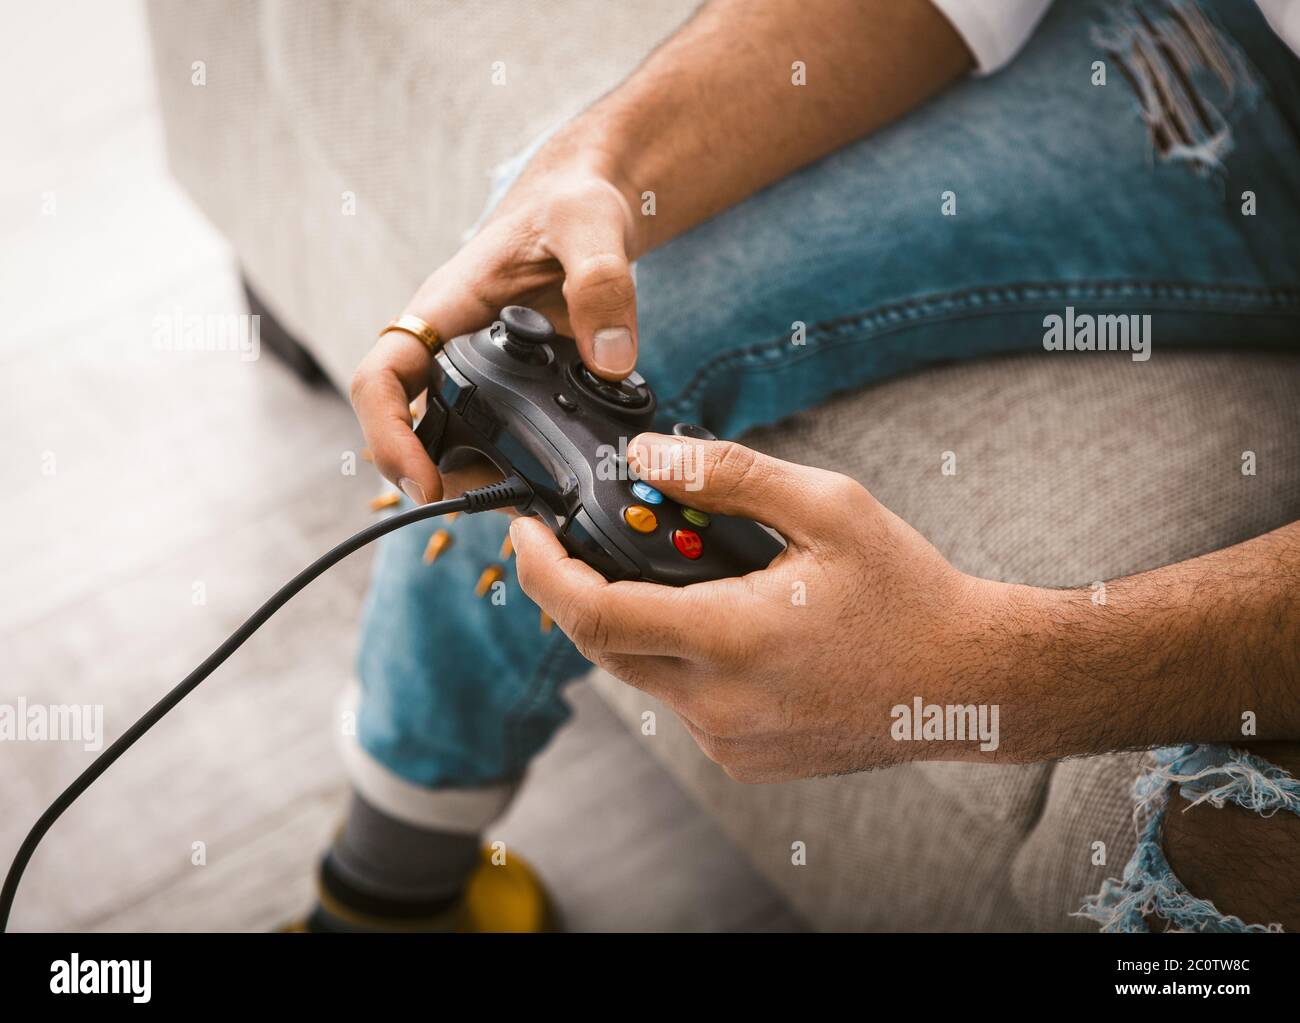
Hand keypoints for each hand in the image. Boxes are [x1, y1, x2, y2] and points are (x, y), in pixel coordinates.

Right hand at [349, 150, 640, 503]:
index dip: (387, 437)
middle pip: (416, 430)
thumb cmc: (573, 203)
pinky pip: (503, 438)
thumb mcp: (591, 226)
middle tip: (508, 506)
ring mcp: (481, 373)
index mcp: (446, 310)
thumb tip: (610, 361)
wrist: (590, 207)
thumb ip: (601, 283)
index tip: (421, 482)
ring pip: (459, 444)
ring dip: (490, 479)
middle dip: (447, 478)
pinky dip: (527, 466)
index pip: (382, 379)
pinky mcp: (515, 388)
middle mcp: (451, 349)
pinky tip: (565, 482)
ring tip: (544, 503)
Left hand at [510, 433, 1000, 781]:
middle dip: (581, 589)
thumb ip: (727, 475)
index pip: (595, 614)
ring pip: (640, 675)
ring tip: (682, 573)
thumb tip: (644, 456)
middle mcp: (719, 705)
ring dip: (635, 622)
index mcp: (734, 639)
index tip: (524, 530)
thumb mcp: (827, 508)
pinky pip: (678, 702)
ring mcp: (728, 742)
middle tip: (592, 540)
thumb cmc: (906, 591)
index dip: (543, 570)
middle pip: (602, 646)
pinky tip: (722, 622)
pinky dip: (677, 657)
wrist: (966, 681)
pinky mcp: (741, 759)